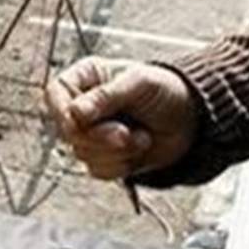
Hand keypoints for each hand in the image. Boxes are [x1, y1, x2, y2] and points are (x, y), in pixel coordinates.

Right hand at [45, 56, 197, 179]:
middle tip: (126, 133)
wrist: (193, 119)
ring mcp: (91, 133)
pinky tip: (138, 150)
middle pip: (67, 130)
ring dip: (116, 151)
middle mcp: (82, 107)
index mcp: (84, 79)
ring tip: (142, 137)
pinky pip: (97, 170)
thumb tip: (75, 113)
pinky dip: (121, 165)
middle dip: (99, 136)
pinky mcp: (104, 157)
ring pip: (81, 153)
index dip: (62, 111)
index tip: (79, 121)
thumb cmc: (166, 91)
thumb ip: (105, 97)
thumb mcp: (138, 83)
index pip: (55, 94)